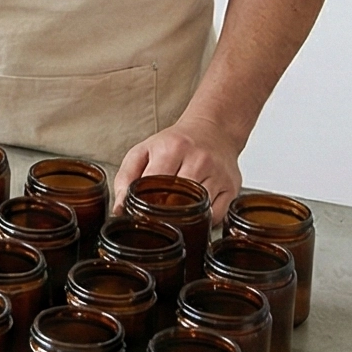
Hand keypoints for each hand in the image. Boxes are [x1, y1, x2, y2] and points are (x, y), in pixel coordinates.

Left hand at [113, 118, 243, 221]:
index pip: (155, 184)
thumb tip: (120, 208)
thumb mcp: (144, 150)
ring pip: (198, 210)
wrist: (214, 129)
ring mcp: (218, 173)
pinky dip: (203, 220)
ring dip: (184, 218)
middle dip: (163, 214)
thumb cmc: (176, 142)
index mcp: (173, 148)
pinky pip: (216, 215)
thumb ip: (126, 177)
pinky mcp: (232, 187)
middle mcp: (199, 159)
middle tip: (156, 221)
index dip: (144, 204)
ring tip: (174, 216)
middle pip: (178, 200)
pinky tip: (194, 214)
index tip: (138, 214)